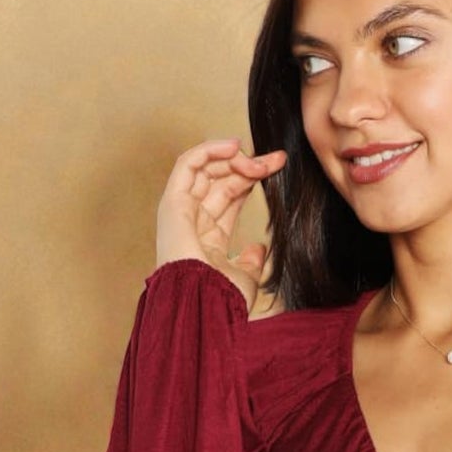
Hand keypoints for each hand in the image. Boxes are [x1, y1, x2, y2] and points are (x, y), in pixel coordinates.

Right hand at [155, 137, 287, 313]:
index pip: (231, 196)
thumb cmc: (221, 298)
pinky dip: (208, 150)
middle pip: (221, 180)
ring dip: (233, 158)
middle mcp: (193, 221)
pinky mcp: (172, 202)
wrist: (204, 304)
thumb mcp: (245, 277)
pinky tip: (233, 147)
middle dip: (250, 165)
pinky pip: (187, 164)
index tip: (279, 167)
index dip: (253, 178)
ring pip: (205, 169)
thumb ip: (251, 261)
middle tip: (277, 160)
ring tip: (259, 160)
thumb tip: (259, 249)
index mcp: (208, 238)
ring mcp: (180, 210)